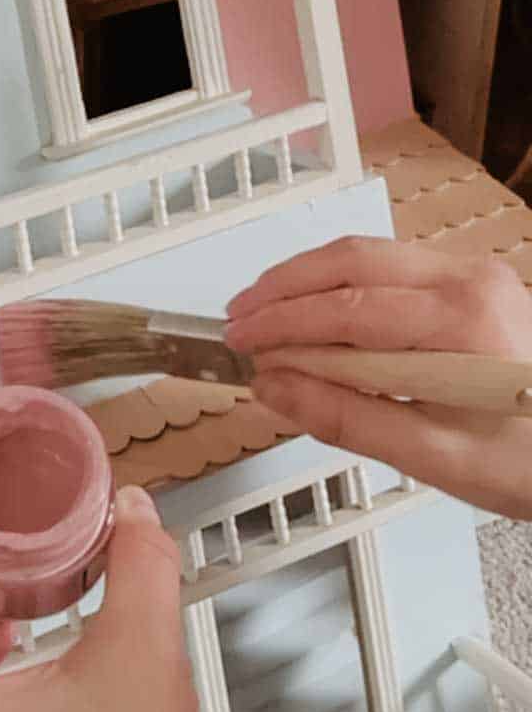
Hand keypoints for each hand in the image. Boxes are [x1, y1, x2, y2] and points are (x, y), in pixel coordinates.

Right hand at [225, 237, 531, 518]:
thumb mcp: (436, 456)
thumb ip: (347, 418)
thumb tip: (274, 388)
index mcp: (463, 321)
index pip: (346, 309)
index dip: (281, 324)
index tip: (240, 343)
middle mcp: (470, 280)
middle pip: (351, 261)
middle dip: (284, 288)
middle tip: (237, 319)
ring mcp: (474, 274)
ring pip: (368, 255)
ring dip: (308, 280)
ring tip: (263, 310)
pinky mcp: (473, 283)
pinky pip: (392, 267)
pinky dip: (342, 284)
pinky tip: (315, 311)